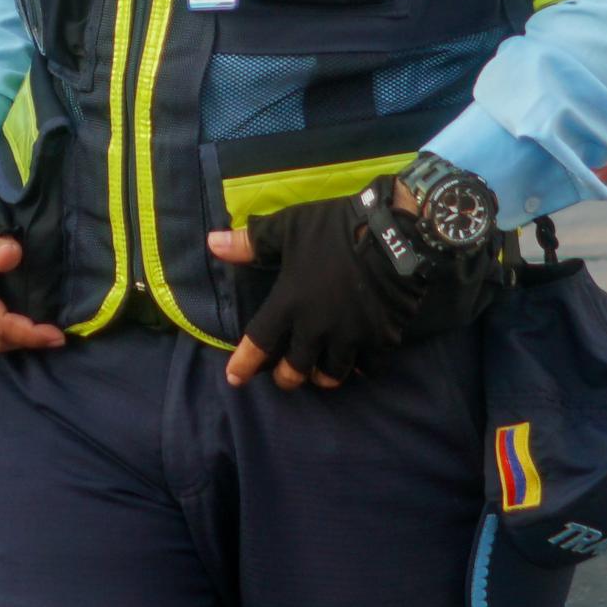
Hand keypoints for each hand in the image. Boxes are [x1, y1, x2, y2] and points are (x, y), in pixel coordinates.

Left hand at [209, 200, 417, 388]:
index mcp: (290, 303)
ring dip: (320, 377)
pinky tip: (357, 363)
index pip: (259, 343)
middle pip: (295, 370)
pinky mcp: (381, 338)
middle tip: (284, 375)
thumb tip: (211, 243)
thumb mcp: (288, 228)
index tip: (234, 378)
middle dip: (286, 377)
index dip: (244, 364)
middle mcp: (317, 328)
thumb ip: (250, 242)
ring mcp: (351, 336)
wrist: (395, 234)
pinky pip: (367, 366)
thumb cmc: (334, 229)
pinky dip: (360, 368)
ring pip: (331, 374)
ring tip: (318, 373)